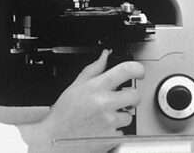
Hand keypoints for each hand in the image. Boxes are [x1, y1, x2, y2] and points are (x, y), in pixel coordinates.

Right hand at [19, 49, 144, 152]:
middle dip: (130, 97)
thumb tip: (105, 55)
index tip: (139, 73)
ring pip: (129, 116)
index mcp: (96, 87)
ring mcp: (109, 122)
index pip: (126, 70)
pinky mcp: (112, 138)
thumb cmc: (64, 113)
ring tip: (104, 117)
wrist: (54, 138)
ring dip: (120, 116)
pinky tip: (101, 128)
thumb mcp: (76, 86)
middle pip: (135, 95)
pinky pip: (123, 132)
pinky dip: (115, 131)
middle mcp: (105, 103)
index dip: (138, 70)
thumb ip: (94, 69)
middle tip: (120, 100)